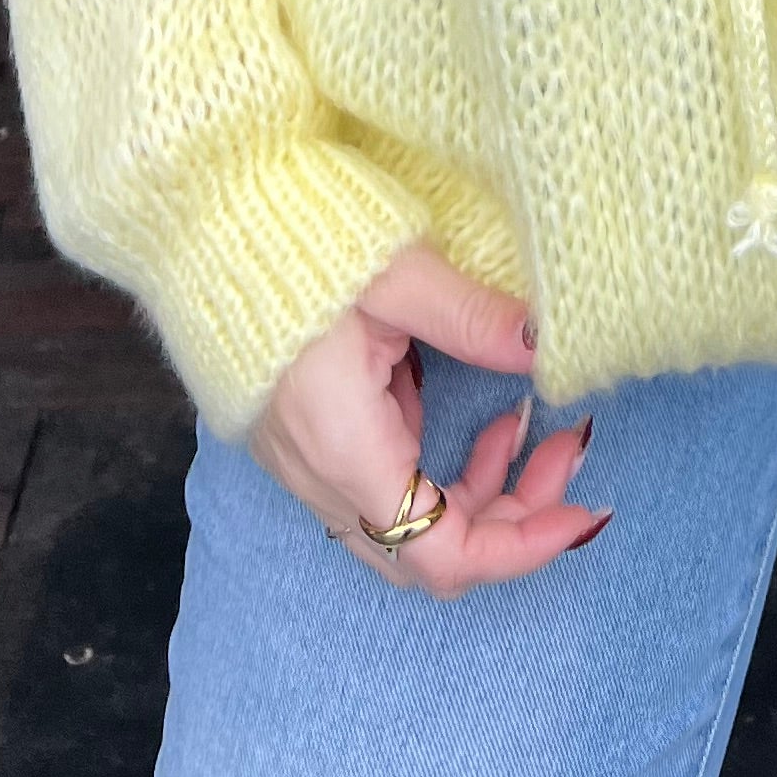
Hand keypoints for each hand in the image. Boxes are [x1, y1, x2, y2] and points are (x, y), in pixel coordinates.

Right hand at [244, 242, 608, 590]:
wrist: (195, 221)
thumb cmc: (289, 238)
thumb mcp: (396, 271)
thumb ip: (473, 318)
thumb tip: (548, 346)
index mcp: (346, 449)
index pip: (443, 555)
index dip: (521, 547)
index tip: (581, 510)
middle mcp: (323, 476)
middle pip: (432, 554)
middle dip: (515, 518)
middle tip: (568, 450)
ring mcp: (307, 464)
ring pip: (411, 527)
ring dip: (483, 496)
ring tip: (531, 428)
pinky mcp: (306, 440)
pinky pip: (388, 491)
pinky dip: (444, 474)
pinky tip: (476, 417)